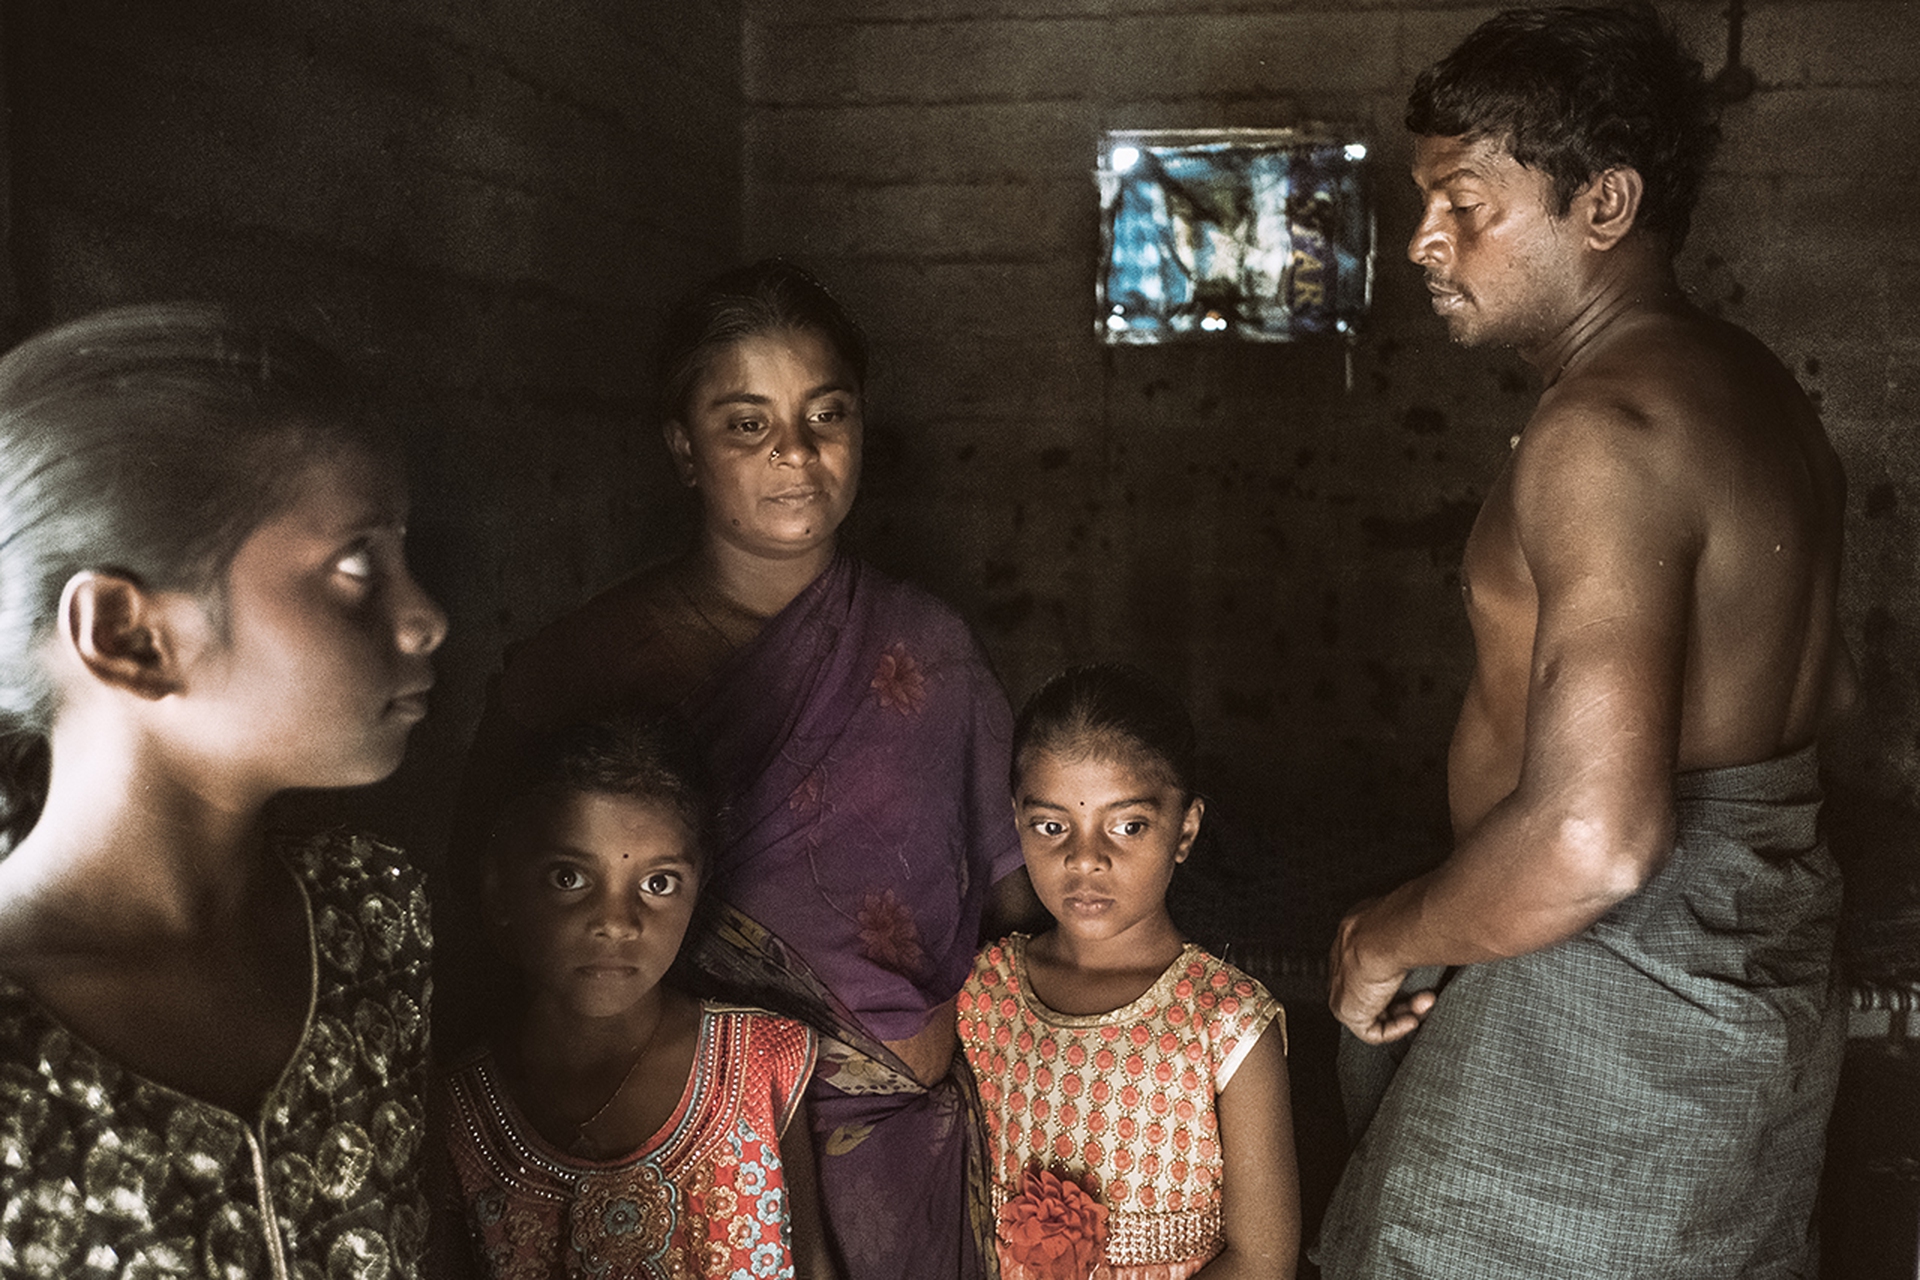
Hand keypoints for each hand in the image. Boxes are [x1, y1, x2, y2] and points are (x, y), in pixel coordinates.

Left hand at [1328, 901, 1435, 1043]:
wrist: (1384, 937)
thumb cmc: (1400, 923)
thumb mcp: (1408, 924)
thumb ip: (1412, 935)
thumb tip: (1438, 932)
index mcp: (1353, 935)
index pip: (1371, 964)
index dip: (1398, 977)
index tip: (1420, 979)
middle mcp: (1342, 960)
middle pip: (1374, 988)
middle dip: (1405, 996)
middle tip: (1427, 994)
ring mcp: (1340, 987)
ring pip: (1375, 1009)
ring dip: (1407, 1011)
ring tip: (1426, 1003)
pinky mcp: (1346, 1010)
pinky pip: (1371, 1031)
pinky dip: (1396, 1029)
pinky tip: (1413, 1019)